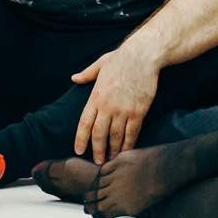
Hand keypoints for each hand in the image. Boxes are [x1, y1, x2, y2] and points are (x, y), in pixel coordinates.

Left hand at [72, 44, 159, 160]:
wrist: (142, 55)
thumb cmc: (122, 58)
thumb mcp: (100, 63)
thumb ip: (87, 74)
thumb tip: (74, 78)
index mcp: (95, 97)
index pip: (84, 123)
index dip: (80, 139)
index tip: (79, 151)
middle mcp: (107, 106)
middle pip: (98, 134)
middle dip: (97, 150)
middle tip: (97, 162)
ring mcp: (123, 110)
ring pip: (115, 136)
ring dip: (113, 150)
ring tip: (111, 159)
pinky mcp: (138, 111)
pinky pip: (132, 133)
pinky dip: (128, 144)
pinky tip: (126, 150)